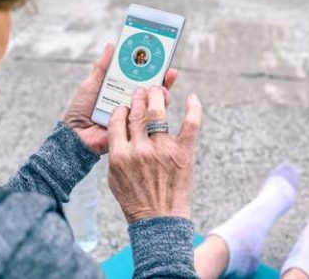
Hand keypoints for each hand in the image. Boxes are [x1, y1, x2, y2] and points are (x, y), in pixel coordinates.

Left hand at [62, 43, 178, 154]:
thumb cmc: (80, 109)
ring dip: (161, 96)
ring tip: (162, 88)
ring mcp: (132, 117)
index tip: (160, 57)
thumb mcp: (91, 85)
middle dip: (162, 81)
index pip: (140, 78)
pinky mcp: (133, 130)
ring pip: (153, 105)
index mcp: (120, 90)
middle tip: (169, 72)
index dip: (151, 68)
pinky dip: (152, 113)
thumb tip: (112, 44)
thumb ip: (102, 67)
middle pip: (151, 90)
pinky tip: (154, 105)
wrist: (74, 134)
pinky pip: (147, 122)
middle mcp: (129, 103)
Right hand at [106, 87, 202, 222]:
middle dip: (138, 97)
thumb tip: (118, 131)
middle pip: (136, 112)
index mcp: (120, 155)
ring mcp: (162, 150)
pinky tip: (192, 98)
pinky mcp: (183, 152)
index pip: (117, 120)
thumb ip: (115, 153)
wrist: (159, 220)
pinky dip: (193, 108)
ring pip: (158, 112)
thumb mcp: (114, 177)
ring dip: (157, 96)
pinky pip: (191, 124)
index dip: (121, 109)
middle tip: (141, 90)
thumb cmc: (135, 199)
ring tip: (158, 90)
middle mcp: (140, 149)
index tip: (124, 106)